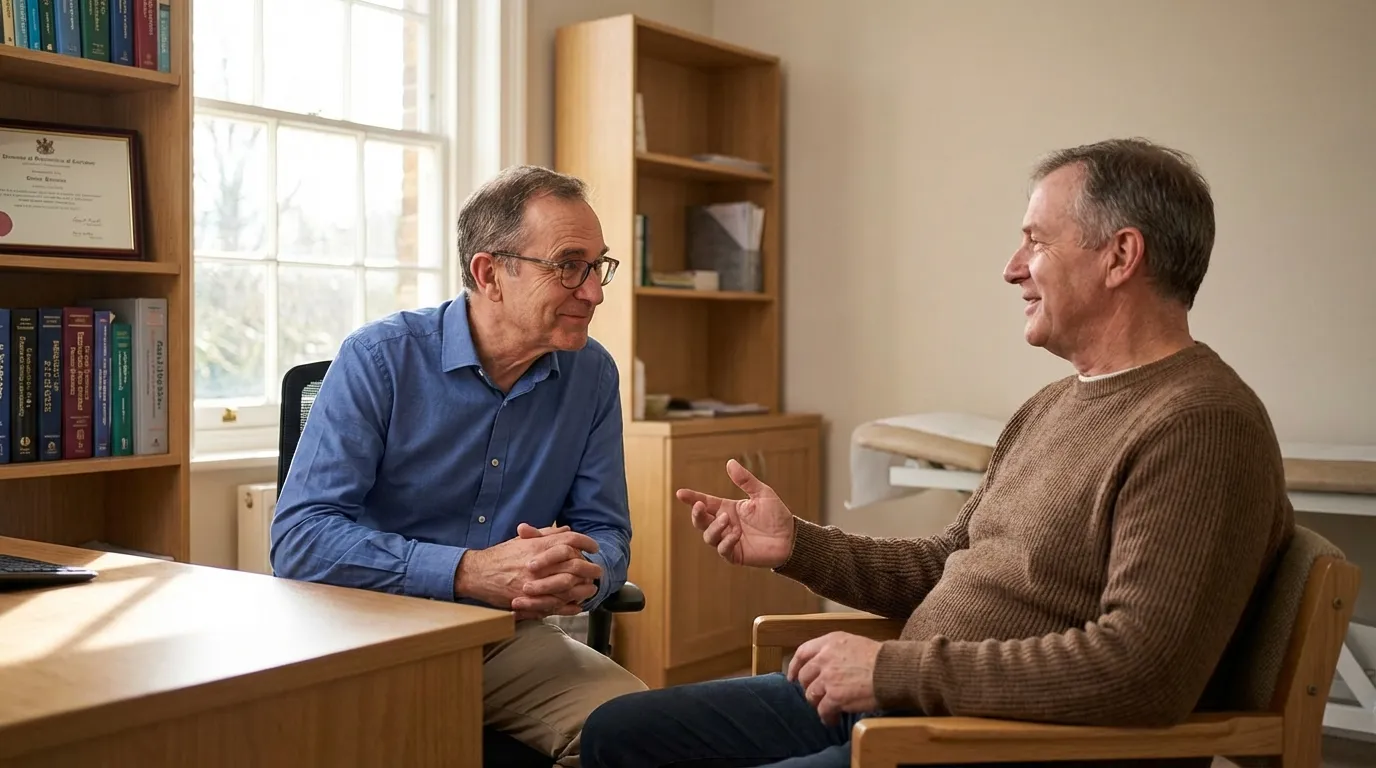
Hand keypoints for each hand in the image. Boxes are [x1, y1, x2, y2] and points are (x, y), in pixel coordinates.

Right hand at [454, 524, 600, 619]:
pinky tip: (577, 605)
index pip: (570, 540)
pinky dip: (569, 606)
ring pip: (568, 586)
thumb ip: (545, 534)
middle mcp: (538, 563)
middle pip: (574, 564)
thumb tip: (567, 530)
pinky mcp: (529, 600)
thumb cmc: (501, 556)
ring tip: (591, 588)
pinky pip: (556, 604)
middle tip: (598, 570)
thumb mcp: (522, 540)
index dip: (586, 542)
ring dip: (583, 588)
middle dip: (590, 568)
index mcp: (537, 546)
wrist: (478, 573)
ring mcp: (535, 583)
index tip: (594, 548)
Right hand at [675, 459, 795, 568]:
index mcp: (728, 509)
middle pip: (701, 521)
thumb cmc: (777, 515)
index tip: (680, 493)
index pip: (706, 503)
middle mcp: (725, 524)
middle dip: (697, 514)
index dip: (692, 498)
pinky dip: (726, 542)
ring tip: (727, 520)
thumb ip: (746, 480)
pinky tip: (736, 534)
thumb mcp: (762, 493)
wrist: (791, 538)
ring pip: (709, 536)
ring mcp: (729, 540)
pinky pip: (723, 550)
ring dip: (714, 528)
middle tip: (700, 506)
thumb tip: (730, 462)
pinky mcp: (736, 555)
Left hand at [787, 631, 881, 724]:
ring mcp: (828, 677)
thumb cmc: (881, 659)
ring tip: (828, 710)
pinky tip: (833, 720)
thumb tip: (829, 666)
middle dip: (808, 688)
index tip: (792, 676)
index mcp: (830, 642)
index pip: (803, 651)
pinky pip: (823, 710)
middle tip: (816, 696)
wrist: (893, 671)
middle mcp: (825, 657)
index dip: (794, 665)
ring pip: (811, 694)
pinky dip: (827, 717)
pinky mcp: (834, 696)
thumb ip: (837, 652)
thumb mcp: (855, 644)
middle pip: (804, 676)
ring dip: (818, 704)